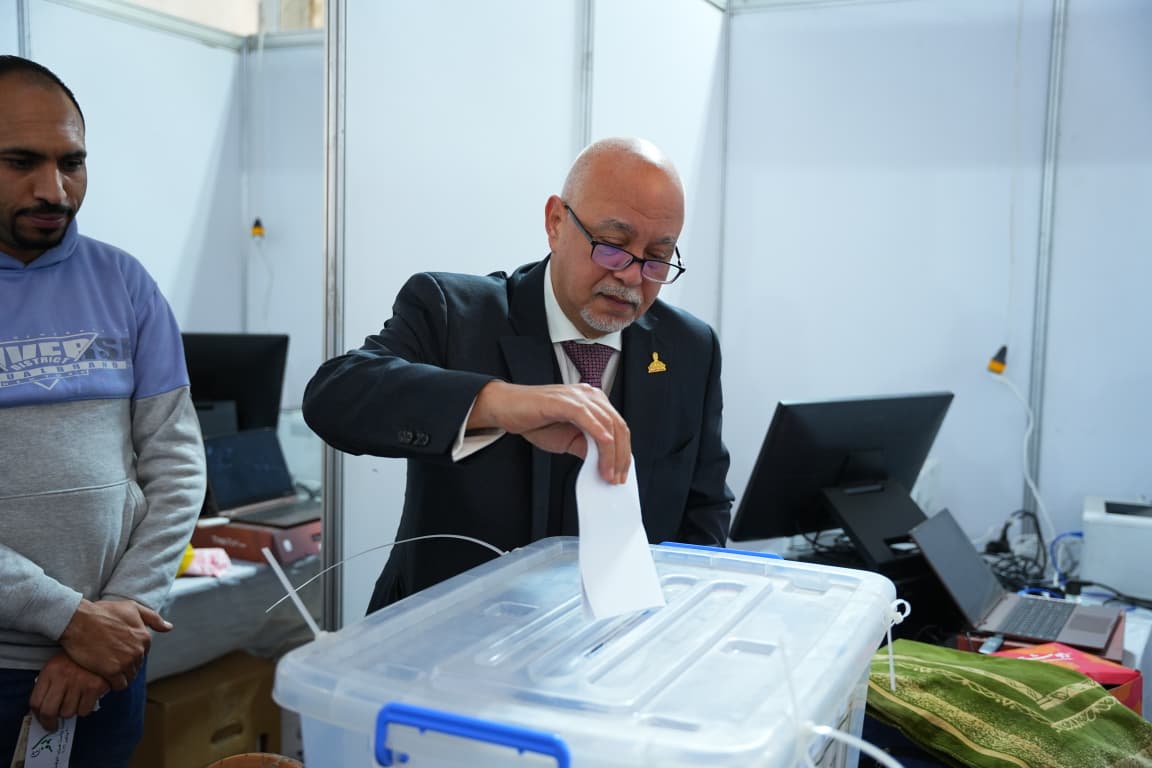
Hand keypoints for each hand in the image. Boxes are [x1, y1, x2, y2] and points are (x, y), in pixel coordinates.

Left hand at [29, 652, 109, 730]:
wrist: (102, 644)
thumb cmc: (78, 659)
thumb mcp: (58, 666)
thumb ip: (49, 685)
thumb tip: (43, 711)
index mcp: (50, 671)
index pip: (35, 702)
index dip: (37, 716)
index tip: (42, 720)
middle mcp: (63, 677)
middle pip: (49, 711)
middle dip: (50, 723)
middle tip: (54, 726)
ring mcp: (79, 682)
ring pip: (68, 713)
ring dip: (70, 712)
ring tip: (75, 702)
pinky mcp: (95, 686)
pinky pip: (84, 711)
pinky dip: (85, 709)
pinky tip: (87, 699)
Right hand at [58, 599, 170, 689]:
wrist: (79, 620)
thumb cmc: (103, 612)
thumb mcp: (132, 608)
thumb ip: (153, 618)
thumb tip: (169, 628)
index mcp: (145, 637)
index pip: (143, 653)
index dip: (131, 653)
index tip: (118, 651)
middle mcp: (139, 650)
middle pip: (136, 666)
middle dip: (126, 665)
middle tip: (110, 662)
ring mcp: (126, 662)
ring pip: (129, 677)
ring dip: (120, 676)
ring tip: (107, 670)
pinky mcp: (111, 671)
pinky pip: (118, 685)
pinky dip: (113, 684)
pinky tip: (104, 677)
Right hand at [469, 381, 630, 483]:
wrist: (506, 408)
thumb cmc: (534, 420)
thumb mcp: (567, 440)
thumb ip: (587, 447)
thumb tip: (605, 463)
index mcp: (594, 402)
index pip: (618, 427)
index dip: (624, 452)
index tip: (621, 473)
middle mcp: (590, 395)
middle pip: (618, 426)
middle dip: (621, 456)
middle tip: (617, 478)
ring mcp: (578, 396)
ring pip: (607, 424)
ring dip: (611, 453)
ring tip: (607, 473)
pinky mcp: (564, 401)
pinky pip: (588, 418)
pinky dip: (599, 434)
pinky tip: (603, 450)